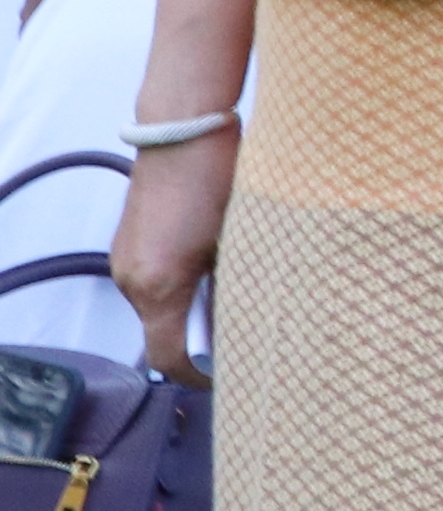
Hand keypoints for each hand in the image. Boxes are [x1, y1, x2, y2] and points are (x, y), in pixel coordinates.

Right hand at [107, 124, 232, 381]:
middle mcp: (132, 279)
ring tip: (233, 290)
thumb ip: (237, 286)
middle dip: (200, 338)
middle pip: (164, 332)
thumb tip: (250, 320)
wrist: (184, 131)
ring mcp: (124, 260)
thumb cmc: (219, 182)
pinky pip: (152, 279)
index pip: (168, 357)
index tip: (222, 378)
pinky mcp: (127, 242)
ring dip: (191, 306)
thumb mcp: (239, 241)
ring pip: (160, 305)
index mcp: (159, 287)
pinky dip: (178, 283)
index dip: (196, 376)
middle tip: (243, 332)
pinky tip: (211, 263)